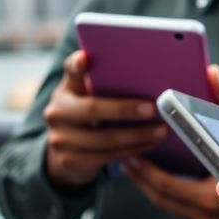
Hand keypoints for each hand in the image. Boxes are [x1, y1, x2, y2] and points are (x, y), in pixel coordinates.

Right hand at [43, 51, 166, 188]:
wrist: (67, 148)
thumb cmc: (89, 113)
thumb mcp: (90, 94)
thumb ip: (105, 81)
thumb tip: (144, 68)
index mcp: (66, 89)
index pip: (70, 70)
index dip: (77, 65)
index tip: (85, 58)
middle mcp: (57, 112)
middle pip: (92, 110)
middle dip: (124, 110)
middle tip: (152, 109)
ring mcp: (60, 138)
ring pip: (104, 139)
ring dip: (137, 136)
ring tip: (161, 131)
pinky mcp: (69, 160)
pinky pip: (107, 157)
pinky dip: (133, 150)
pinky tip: (150, 144)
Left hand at [122, 156, 218, 218]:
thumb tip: (212, 73)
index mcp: (215, 192)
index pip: (166, 185)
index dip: (146, 171)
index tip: (133, 152)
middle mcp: (207, 214)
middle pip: (159, 197)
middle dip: (139, 176)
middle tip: (125, 155)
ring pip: (164, 205)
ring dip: (146, 185)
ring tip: (133, 164)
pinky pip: (175, 209)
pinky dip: (162, 192)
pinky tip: (155, 176)